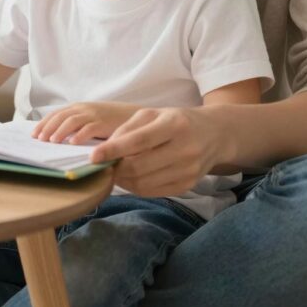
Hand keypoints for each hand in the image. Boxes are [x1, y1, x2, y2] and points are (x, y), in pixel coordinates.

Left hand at [32, 102, 137, 144]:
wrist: (134, 116)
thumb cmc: (111, 121)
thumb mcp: (91, 119)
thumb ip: (77, 125)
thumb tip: (57, 138)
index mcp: (79, 107)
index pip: (56, 114)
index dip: (44, 123)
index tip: (34, 134)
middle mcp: (84, 109)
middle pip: (60, 117)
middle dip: (48, 128)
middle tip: (39, 140)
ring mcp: (94, 115)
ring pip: (71, 121)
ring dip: (60, 131)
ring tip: (51, 142)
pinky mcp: (104, 123)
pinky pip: (89, 128)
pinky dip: (79, 135)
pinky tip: (72, 143)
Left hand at [88, 106, 225, 196]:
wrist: (213, 135)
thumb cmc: (176, 121)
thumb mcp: (153, 114)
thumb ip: (128, 129)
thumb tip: (105, 151)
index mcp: (174, 124)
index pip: (139, 141)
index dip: (114, 150)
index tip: (93, 156)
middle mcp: (185, 148)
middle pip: (140, 166)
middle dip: (116, 168)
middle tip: (104, 165)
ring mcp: (188, 170)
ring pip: (144, 183)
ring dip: (123, 180)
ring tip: (116, 171)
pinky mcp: (188, 186)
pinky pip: (152, 192)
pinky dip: (136, 187)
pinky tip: (131, 178)